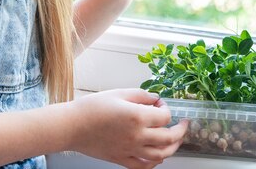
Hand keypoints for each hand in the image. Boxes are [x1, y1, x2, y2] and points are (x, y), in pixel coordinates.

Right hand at [68, 89, 188, 168]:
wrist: (72, 126)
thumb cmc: (92, 108)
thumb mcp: (120, 93)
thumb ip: (142, 95)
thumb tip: (155, 99)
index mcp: (137, 117)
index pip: (165, 116)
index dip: (167, 108)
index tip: (161, 103)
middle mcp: (137, 136)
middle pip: (169, 138)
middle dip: (180, 130)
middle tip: (184, 124)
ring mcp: (130, 150)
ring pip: (160, 155)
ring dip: (173, 148)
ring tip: (176, 140)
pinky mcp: (121, 159)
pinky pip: (143, 166)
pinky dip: (155, 163)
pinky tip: (158, 157)